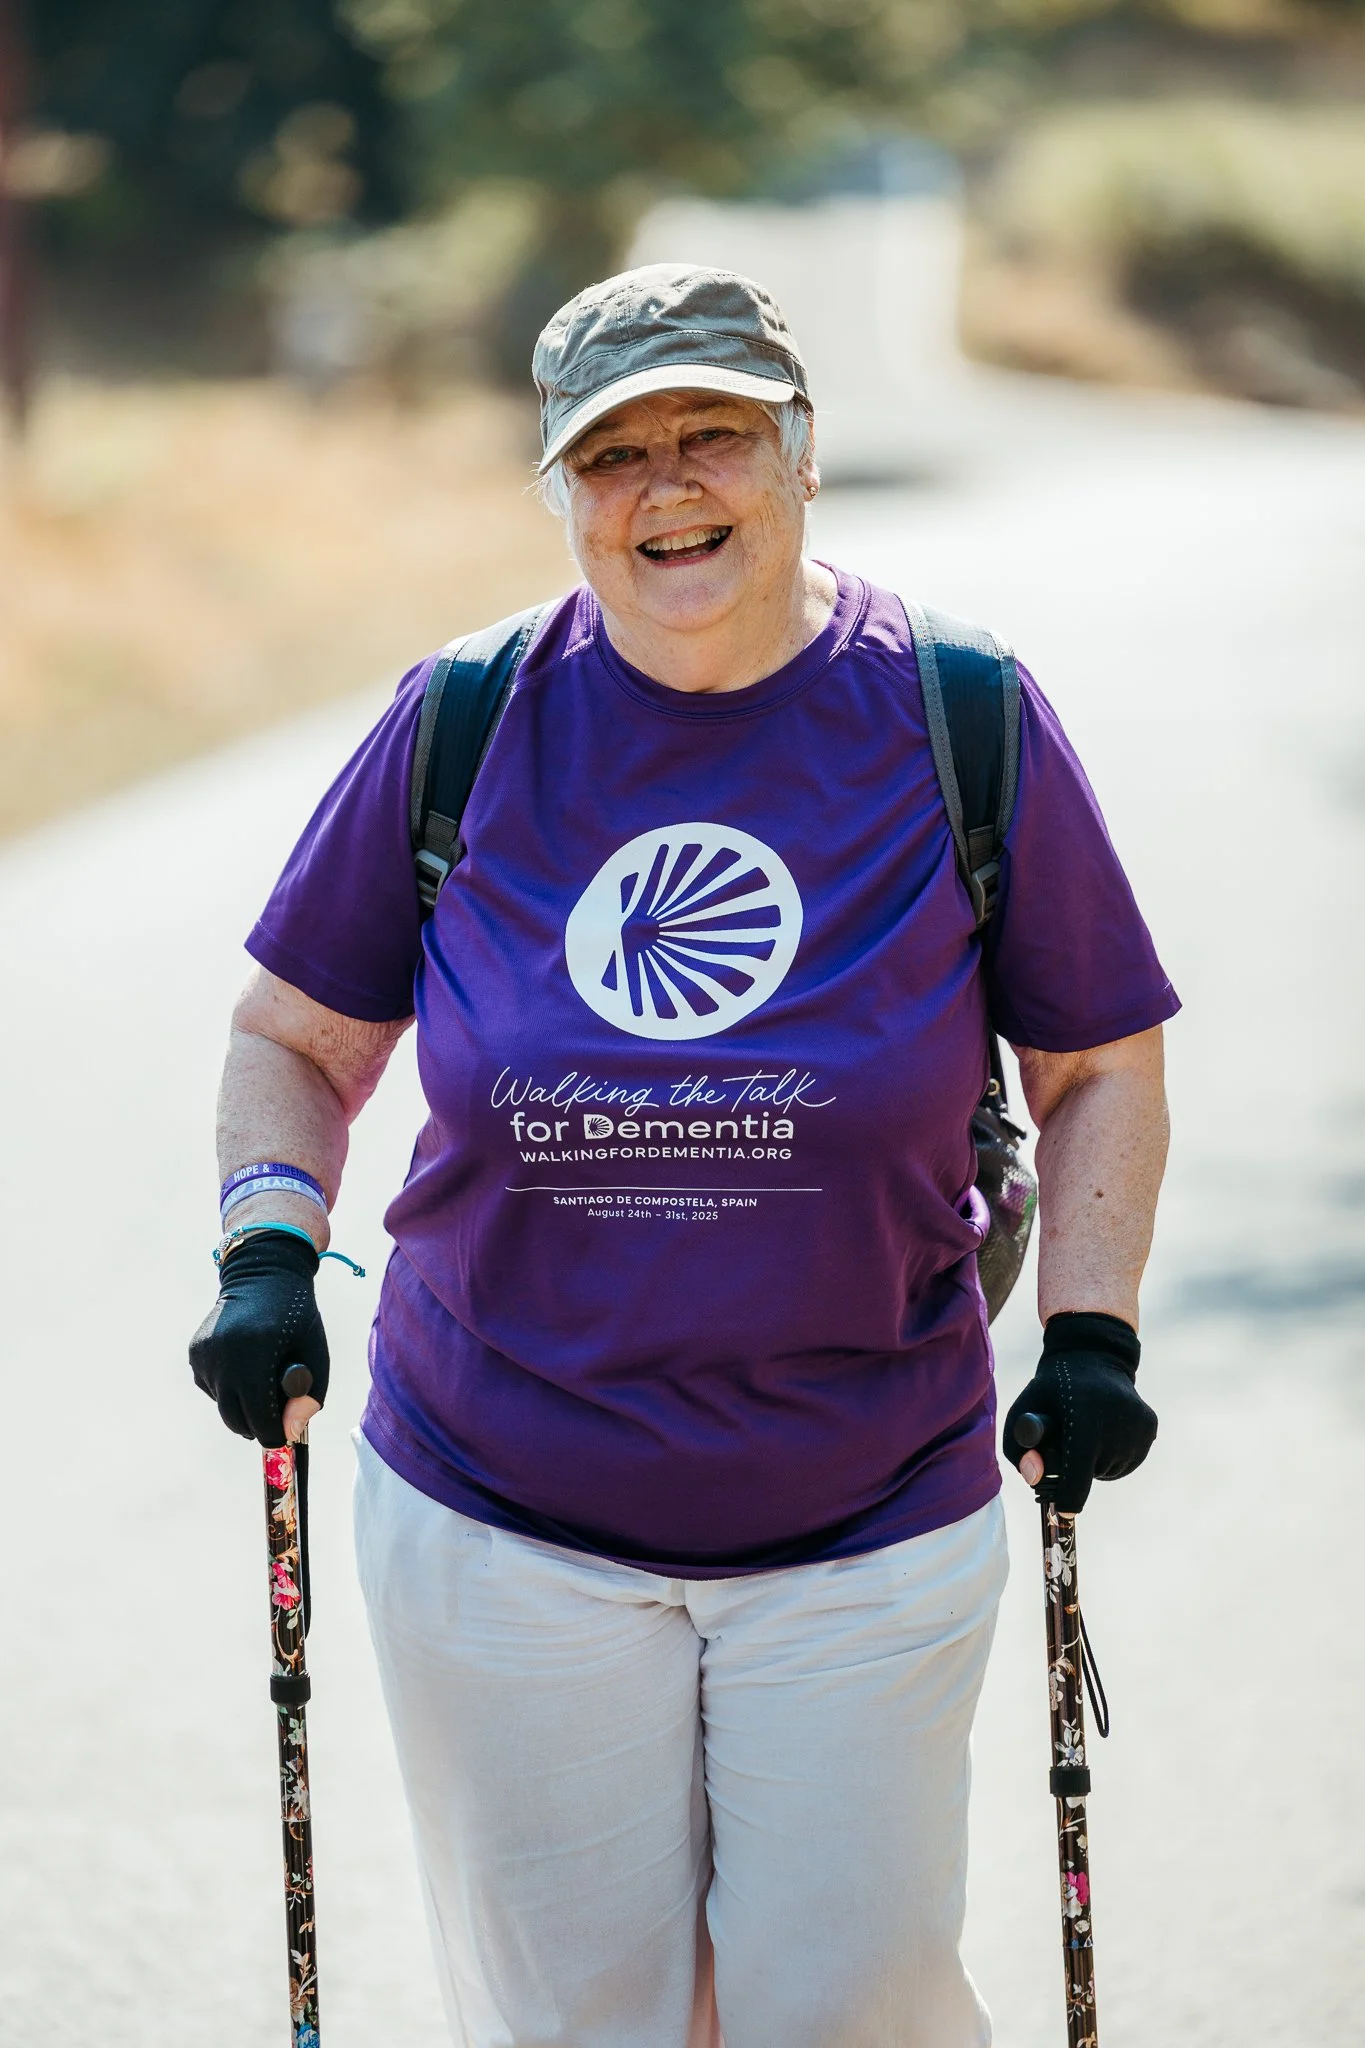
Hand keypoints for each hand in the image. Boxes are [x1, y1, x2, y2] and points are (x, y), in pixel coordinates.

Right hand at [190, 1230, 329, 1446]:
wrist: (263, 1274)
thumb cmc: (296, 1316)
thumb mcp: (314, 1352)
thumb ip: (308, 1395)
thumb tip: (289, 1432)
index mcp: (255, 1354)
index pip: (259, 1417)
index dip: (274, 1434)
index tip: (285, 1440)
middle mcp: (223, 1356)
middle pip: (235, 1418)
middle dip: (257, 1426)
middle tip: (275, 1421)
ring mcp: (204, 1354)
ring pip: (223, 1405)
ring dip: (243, 1404)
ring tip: (263, 1376)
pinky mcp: (194, 1352)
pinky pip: (212, 1387)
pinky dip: (229, 1387)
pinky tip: (245, 1363)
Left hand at [1003, 1311, 1156, 1512]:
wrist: (1091, 1356)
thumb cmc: (1049, 1390)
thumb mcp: (1022, 1413)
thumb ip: (1020, 1452)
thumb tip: (1035, 1481)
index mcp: (1084, 1419)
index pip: (1078, 1476)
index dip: (1068, 1498)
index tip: (1062, 1510)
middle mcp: (1118, 1423)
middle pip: (1092, 1475)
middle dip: (1075, 1470)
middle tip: (1069, 1440)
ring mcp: (1139, 1426)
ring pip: (1110, 1470)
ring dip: (1094, 1462)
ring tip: (1087, 1430)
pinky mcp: (1151, 1426)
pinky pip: (1127, 1460)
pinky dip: (1112, 1454)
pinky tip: (1105, 1429)